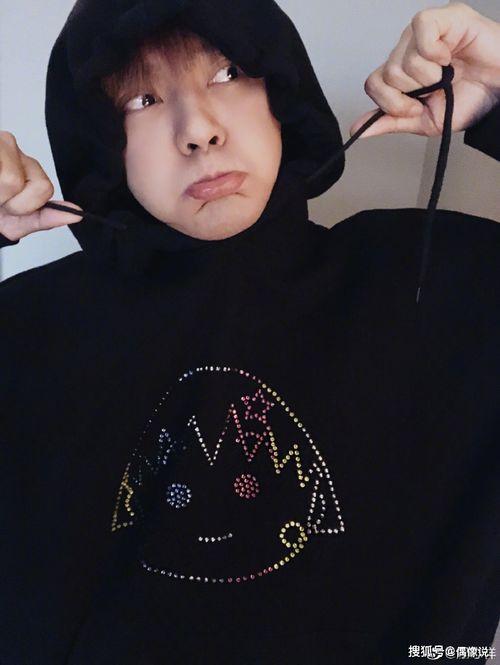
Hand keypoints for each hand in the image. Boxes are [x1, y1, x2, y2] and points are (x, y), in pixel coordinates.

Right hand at [0, 130, 82, 241]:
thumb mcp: (18, 222)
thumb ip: (45, 218)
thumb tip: (77, 214)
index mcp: (28, 165)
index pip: (43, 188)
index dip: (24, 206)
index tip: (9, 207)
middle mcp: (10, 145)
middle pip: (14, 182)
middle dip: (2, 200)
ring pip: (2, 178)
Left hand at [349, 2, 499, 138]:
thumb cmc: (470, 99)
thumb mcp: (425, 121)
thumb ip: (392, 121)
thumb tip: (358, 130)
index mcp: (402, 72)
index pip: (373, 83)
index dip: (390, 102)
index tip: (415, 108)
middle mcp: (408, 50)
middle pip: (386, 74)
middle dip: (412, 92)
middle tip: (436, 90)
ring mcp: (424, 33)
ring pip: (402, 58)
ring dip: (428, 76)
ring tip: (448, 73)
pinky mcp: (444, 17)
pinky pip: (420, 29)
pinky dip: (433, 50)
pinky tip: (447, 56)